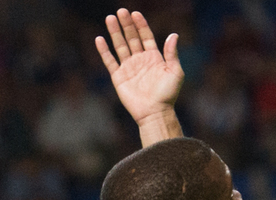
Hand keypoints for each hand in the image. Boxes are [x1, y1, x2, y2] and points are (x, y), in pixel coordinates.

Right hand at [95, 9, 182, 131]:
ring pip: (120, 46)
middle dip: (126, 24)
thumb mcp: (175, 72)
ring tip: (110, 18)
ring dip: (115, 32)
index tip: (135, 13)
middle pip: (131, 37)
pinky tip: (100, 39)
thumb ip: (172, 53)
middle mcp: (140, 60)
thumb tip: (173, 35)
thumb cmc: (168, 95)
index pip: (145, 36)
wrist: (155, 113)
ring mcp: (128, 68)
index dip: (141, 25)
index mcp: (153, 57)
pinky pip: (110, 61)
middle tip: (121, 11)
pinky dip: (104, 51)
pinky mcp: (119, 77)